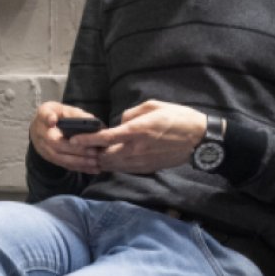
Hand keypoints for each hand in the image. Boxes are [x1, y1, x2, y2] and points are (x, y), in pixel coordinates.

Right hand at [29, 101, 103, 173]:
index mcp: (43, 116)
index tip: (53, 120)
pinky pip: (63, 164)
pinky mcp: (49, 158)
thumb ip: (74, 113)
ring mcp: (42, 147)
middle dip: (75, 148)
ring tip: (94, 162)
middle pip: (55, 143)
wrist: (40, 127)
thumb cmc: (57, 115)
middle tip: (93, 151)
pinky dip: (77, 167)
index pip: (44, 116)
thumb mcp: (63, 109)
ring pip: (59, 157)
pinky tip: (91, 168)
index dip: (48, 118)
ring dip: (77, 161)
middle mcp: (40, 133)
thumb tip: (91, 121)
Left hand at [76, 100, 206, 173]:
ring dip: (103, 161)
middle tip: (86, 147)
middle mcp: (137, 149)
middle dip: (93, 153)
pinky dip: (116, 165)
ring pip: (114, 166)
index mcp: (137, 130)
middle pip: (105, 156)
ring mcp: (142, 161)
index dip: (87, 140)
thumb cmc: (178, 118)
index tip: (74, 140)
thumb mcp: (154, 106)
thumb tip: (120, 121)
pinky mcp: (148, 168)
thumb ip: (132, 113)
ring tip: (97, 154)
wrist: (199, 139)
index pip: (105, 138)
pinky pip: (126, 169)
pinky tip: (114, 159)